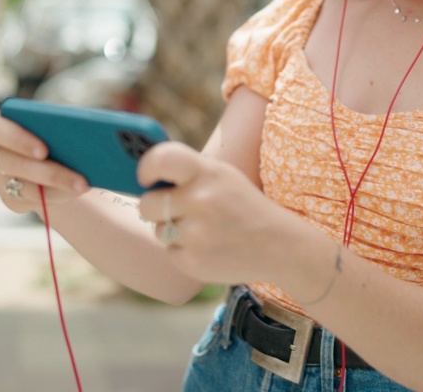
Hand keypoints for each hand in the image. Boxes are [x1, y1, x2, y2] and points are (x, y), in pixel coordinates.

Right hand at [0, 108, 88, 214]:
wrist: (56, 159)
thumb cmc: (55, 133)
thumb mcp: (57, 124)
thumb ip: (62, 123)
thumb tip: (92, 132)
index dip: (18, 140)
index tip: (44, 151)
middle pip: (11, 163)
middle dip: (46, 172)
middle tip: (77, 178)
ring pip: (23, 187)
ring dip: (57, 187)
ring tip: (83, 186)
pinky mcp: (10, 198)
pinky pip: (31, 201)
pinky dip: (56, 197)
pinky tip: (75, 192)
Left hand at [136, 142, 300, 283]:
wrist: (278, 245)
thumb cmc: (242, 206)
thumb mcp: (222, 176)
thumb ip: (186, 172)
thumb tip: (143, 177)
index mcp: (205, 172)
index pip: (160, 160)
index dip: (146, 169)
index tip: (146, 178)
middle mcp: (199, 200)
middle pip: (146, 204)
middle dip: (155, 208)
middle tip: (178, 209)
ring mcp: (195, 233)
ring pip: (158, 230)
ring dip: (174, 230)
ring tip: (205, 229)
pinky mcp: (193, 261)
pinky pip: (170, 252)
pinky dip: (185, 251)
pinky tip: (209, 246)